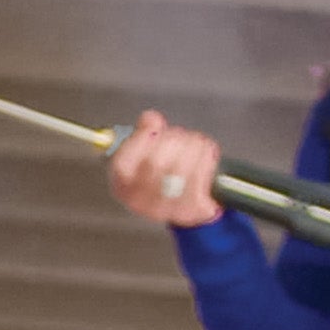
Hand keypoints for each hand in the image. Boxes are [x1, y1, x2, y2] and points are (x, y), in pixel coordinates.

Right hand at [109, 111, 222, 227]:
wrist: (188, 205)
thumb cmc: (164, 175)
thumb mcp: (149, 152)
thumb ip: (146, 132)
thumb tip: (149, 118)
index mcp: (123, 185)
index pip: (124, 162)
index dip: (140, 140)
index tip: (155, 128)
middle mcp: (138, 201)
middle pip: (155, 163)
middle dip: (172, 141)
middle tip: (180, 137)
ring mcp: (163, 209)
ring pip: (180, 170)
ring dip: (192, 147)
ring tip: (196, 142)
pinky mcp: (189, 210)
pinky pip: (199, 177)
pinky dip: (206, 158)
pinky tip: (206, 153)